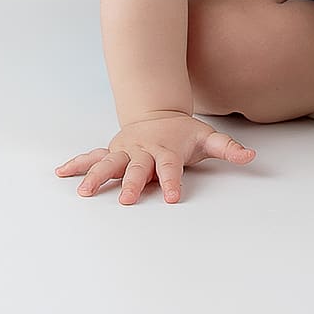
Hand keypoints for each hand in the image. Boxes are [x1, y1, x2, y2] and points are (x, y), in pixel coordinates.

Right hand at [55, 111, 255, 205]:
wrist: (157, 113)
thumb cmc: (183, 132)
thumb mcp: (208, 138)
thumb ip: (228, 148)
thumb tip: (251, 156)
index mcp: (165, 150)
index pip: (170, 167)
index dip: (171, 181)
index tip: (171, 197)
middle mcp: (142, 151)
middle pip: (136, 168)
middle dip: (132, 183)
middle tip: (128, 200)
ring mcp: (125, 151)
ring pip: (109, 163)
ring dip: (97, 176)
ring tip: (84, 191)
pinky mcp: (112, 151)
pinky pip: (92, 158)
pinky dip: (77, 164)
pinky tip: (62, 173)